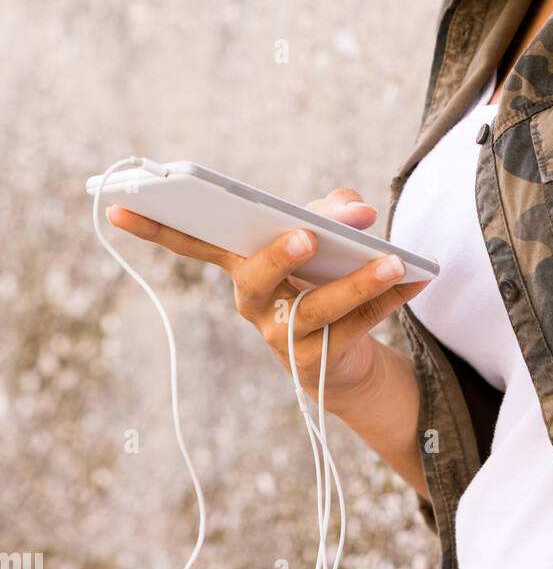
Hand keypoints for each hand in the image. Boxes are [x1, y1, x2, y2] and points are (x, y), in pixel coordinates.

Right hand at [106, 187, 433, 403]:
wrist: (344, 355)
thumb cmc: (322, 275)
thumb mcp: (327, 232)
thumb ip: (337, 209)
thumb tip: (359, 209)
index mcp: (242, 262)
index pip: (193, 240)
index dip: (154, 226)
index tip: (119, 205)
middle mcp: (252, 301)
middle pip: (256, 278)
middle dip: (279, 255)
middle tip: (308, 235)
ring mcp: (281, 337)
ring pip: (316, 309)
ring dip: (358, 282)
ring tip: (394, 261)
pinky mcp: (316, 363)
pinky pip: (355, 329)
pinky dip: (390, 301)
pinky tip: (418, 278)